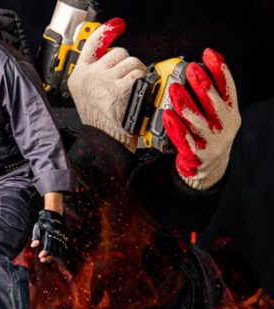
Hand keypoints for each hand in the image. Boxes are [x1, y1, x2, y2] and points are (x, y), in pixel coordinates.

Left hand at [31, 210, 68, 261]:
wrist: (53, 217)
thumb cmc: (43, 223)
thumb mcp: (38, 228)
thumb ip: (36, 237)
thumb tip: (33, 246)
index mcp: (50, 233)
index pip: (49, 245)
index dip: (45, 252)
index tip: (40, 256)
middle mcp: (57, 236)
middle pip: (55, 250)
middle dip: (48, 256)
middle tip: (42, 260)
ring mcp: (61, 238)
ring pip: (59, 251)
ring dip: (53, 257)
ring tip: (46, 260)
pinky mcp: (63, 239)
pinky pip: (62, 249)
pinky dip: (58, 254)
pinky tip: (52, 258)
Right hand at [68, 18, 146, 149]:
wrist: (103, 144)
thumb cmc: (100, 124)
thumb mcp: (87, 96)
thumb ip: (96, 75)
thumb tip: (113, 54)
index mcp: (79, 77)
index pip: (91, 45)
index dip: (105, 33)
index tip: (116, 26)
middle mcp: (89, 77)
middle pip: (118, 52)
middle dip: (127, 63)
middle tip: (126, 80)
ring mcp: (104, 82)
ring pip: (131, 62)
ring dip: (137, 73)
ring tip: (132, 89)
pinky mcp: (119, 89)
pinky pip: (138, 75)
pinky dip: (142, 84)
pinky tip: (137, 94)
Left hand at [162, 48, 240, 190]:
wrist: (207, 167)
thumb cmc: (206, 134)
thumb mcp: (214, 114)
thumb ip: (207, 96)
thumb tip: (192, 67)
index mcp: (229, 112)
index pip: (227, 87)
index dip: (219, 69)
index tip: (209, 53)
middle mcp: (223, 125)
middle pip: (214, 102)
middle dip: (202, 84)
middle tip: (189, 69)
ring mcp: (210, 141)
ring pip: (197, 120)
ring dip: (185, 103)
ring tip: (174, 89)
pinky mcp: (195, 154)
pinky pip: (183, 139)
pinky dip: (175, 126)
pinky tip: (167, 115)